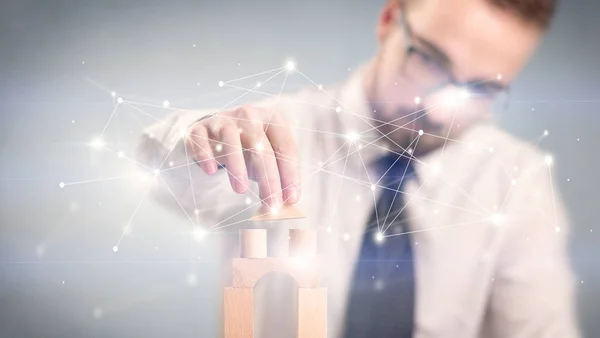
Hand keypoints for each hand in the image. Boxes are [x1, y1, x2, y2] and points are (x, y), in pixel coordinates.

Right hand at [184, 105, 299, 207]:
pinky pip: (201, 139)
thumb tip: (289, 201)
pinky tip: (210, 171)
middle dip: (269, 178)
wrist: (215, 131)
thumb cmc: (248, 147)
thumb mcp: (268, 156)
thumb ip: (279, 174)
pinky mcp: (200, 128)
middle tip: (271, 204)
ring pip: (231, 139)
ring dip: (237, 166)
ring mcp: (222, 120)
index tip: (291, 198)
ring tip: (241, 190)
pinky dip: (205, 154)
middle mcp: (249, 115)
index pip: (285, 146)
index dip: (290, 173)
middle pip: (261, 147)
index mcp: (272, 118)